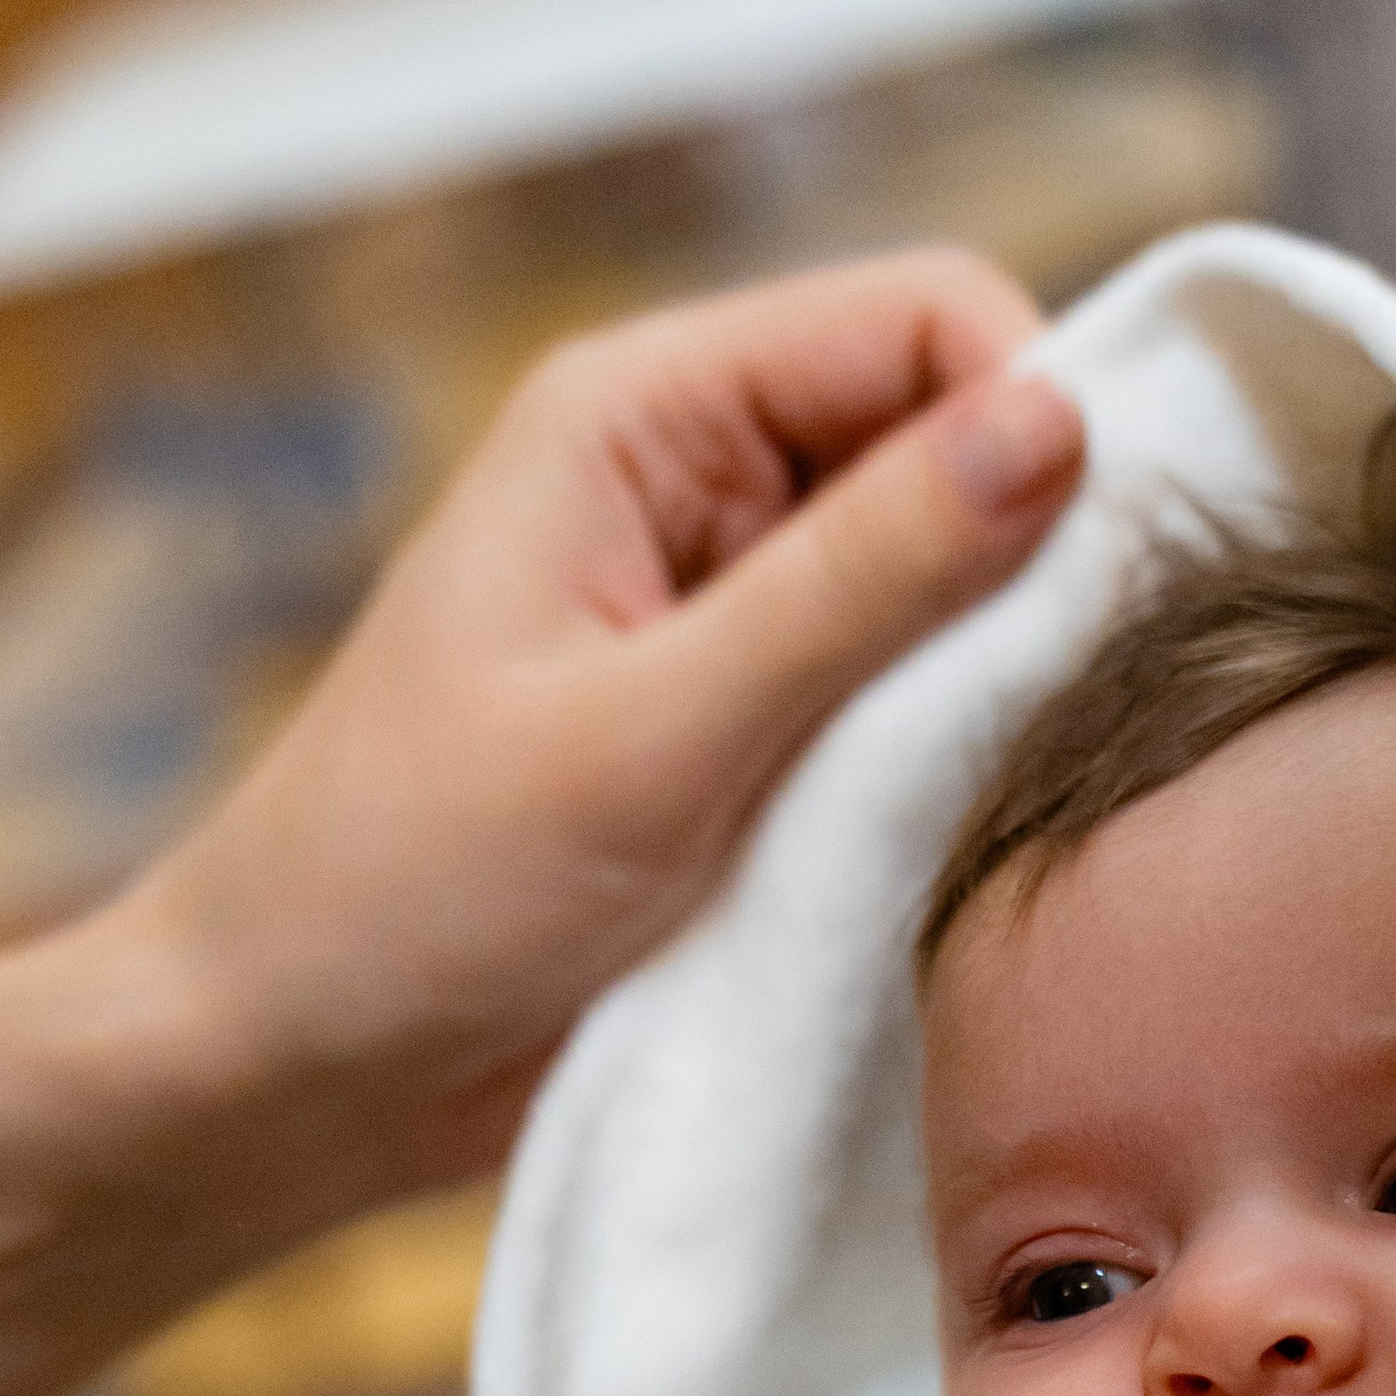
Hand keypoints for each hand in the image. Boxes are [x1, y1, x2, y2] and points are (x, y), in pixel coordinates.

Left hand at [0, 250, 1083, 1395]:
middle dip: (1028, 553)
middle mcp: (697, 486)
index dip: (1037, 415)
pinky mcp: (754, 741)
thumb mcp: (655, 737)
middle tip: (1064, 705)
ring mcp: (731, 619)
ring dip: (993, 675)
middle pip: (952, 443)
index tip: (1102, 571)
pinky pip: (909, 705)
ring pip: (950, 585)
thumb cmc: (414, 892)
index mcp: (641, 416)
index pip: (922, 320)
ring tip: (992, 789)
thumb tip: (1059, 428)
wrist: (293, 1075)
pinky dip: (951, 760)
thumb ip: (861, 582)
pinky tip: (955, 838)